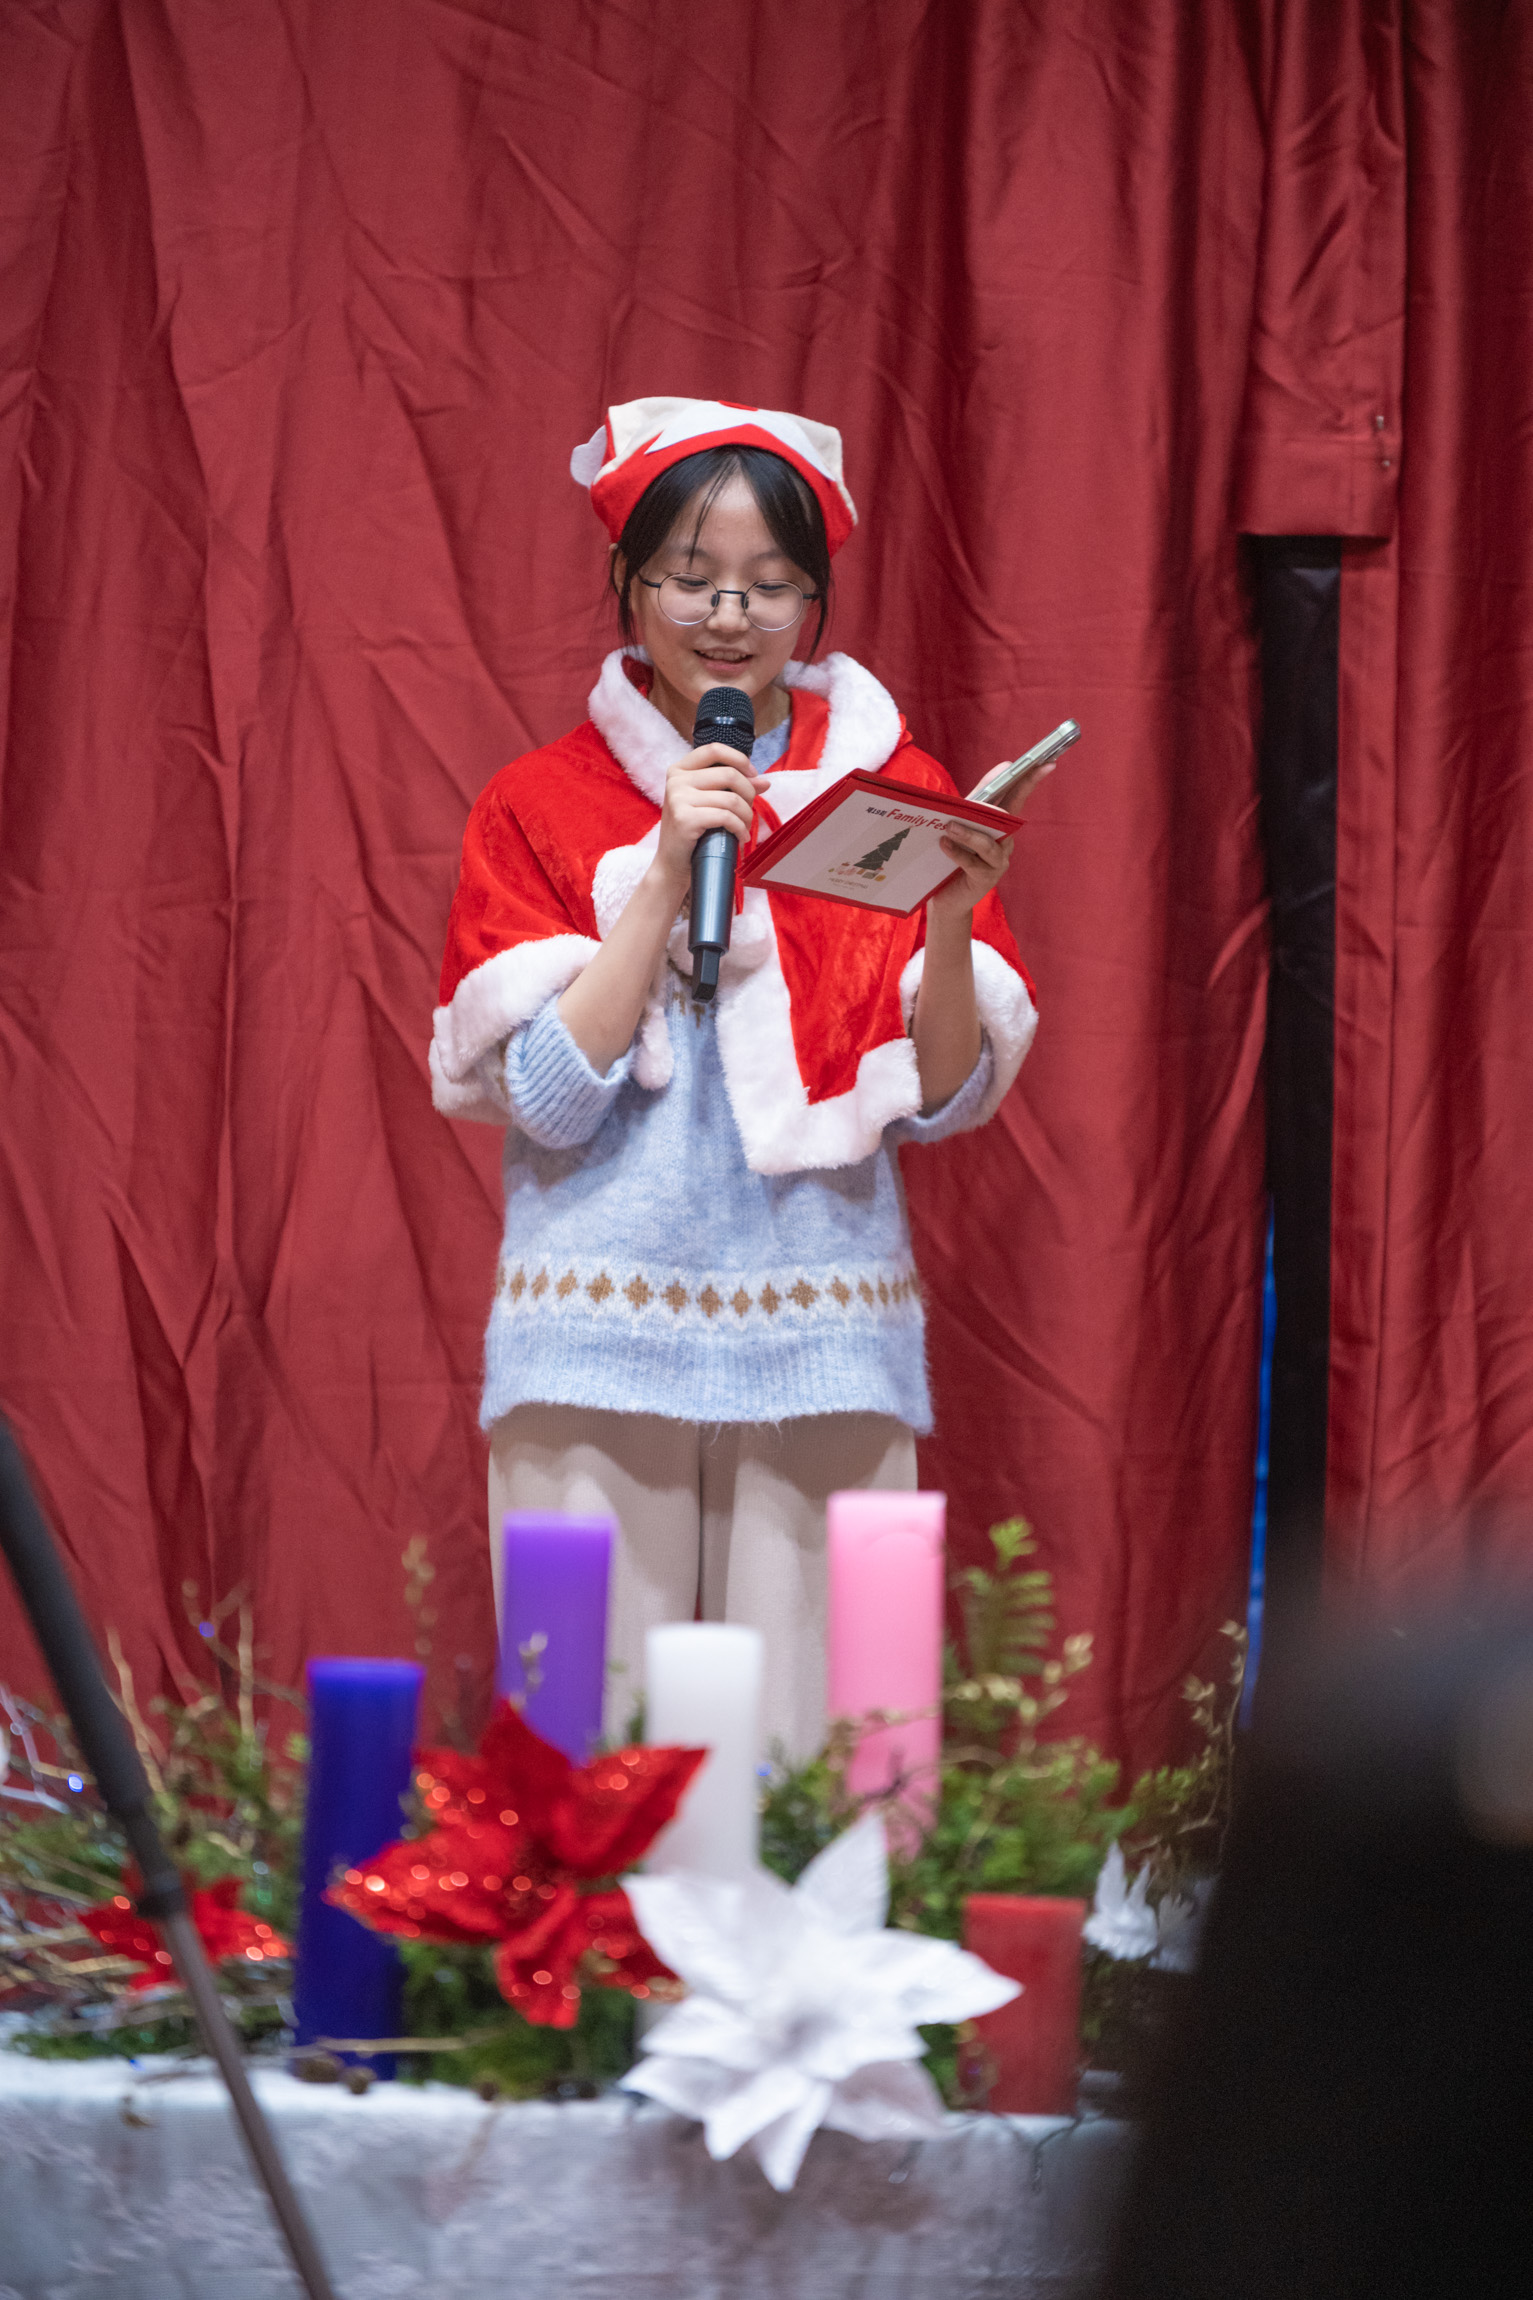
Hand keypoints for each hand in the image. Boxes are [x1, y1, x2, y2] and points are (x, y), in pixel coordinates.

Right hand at [650, 743, 767, 894]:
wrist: (673, 864)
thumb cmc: (693, 833)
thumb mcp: (710, 804)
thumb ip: (733, 788)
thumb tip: (764, 781)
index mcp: (679, 770)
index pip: (714, 749)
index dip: (739, 759)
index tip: (753, 776)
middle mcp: (676, 780)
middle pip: (729, 774)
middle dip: (749, 794)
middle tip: (749, 812)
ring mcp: (678, 798)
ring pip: (731, 798)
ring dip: (746, 816)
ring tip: (745, 828)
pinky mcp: (684, 818)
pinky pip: (725, 817)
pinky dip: (739, 828)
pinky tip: (740, 837)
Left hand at [925, 751, 1052, 926]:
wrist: (946, 897)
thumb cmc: (954, 856)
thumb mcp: (963, 822)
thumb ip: (979, 797)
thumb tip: (1004, 765)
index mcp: (1000, 826)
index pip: (1018, 798)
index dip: (1031, 781)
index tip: (1047, 763)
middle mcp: (1004, 843)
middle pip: (1009, 815)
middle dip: (1010, 797)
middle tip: (1004, 779)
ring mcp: (997, 862)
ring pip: (988, 844)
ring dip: (968, 834)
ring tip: (950, 827)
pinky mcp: (985, 880)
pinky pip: (972, 863)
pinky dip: (957, 853)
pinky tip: (944, 846)